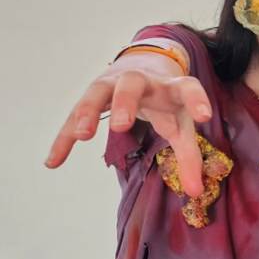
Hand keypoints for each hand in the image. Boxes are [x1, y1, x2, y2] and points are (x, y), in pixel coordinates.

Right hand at [45, 65, 211, 196]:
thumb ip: (189, 157)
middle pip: (132, 84)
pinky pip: (75, 116)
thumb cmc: (166, 102)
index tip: (204, 117)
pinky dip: (64, 137)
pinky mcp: (93, 96)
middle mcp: (142, 81)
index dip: (197, 100)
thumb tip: (195, 193)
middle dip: (125, 102)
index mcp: (170, 87)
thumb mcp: (181, 124)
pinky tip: (53, 161)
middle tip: (120, 126)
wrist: (144, 65)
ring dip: (89, 111)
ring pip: (98, 92)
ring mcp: (113, 84)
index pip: (188, 88)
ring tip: (83, 135)